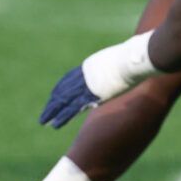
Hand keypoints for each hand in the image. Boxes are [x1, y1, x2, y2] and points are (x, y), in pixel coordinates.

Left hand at [39, 32, 158, 127]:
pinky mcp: (90, 95)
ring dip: (52, 112)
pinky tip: (54, 124)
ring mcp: (86, 85)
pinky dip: (62, 116)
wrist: (133, 60)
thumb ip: (122, 61)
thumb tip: (132, 58)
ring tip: (44, 121)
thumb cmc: (136, 56)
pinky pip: (72, 108)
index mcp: (90, 66)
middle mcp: (84, 75)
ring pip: (63, 100)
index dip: (62, 88)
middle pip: (63, 89)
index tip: (56, 95)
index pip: (70, 78)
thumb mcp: (125, 57)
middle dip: (53, 102)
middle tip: (45, 112)